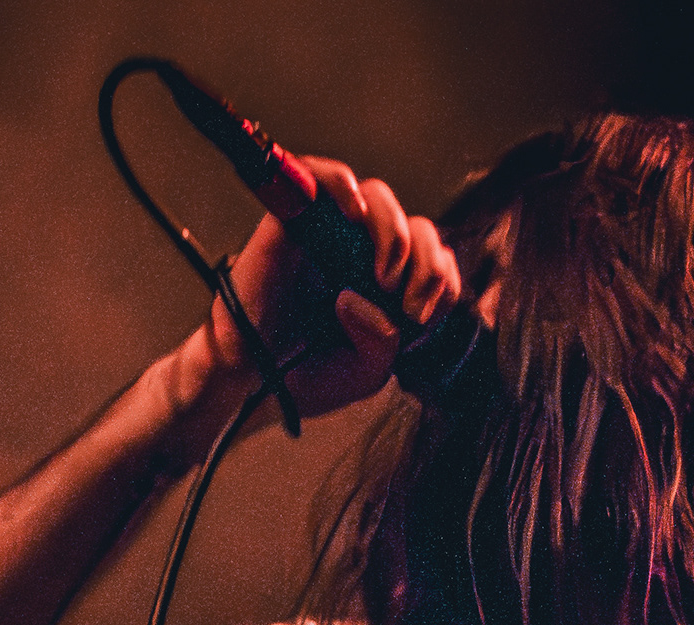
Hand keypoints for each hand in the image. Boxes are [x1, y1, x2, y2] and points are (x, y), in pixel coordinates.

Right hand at [201, 159, 465, 419]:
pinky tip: (355, 215)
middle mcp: (364, 251)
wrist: (252, 381)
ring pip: (378, 198)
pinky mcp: (292, 218)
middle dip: (426, 266)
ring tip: (383, 277)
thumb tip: (364, 301)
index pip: (436, 261)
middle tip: (406, 306)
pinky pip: (319, 174)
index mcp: (389, 284)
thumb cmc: (306, 371)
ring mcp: (330, 231)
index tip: (420, 318)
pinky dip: (344, 184)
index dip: (441, 283)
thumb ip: (382, 343)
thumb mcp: (364, 372)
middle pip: (416, 227)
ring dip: (394, 234)